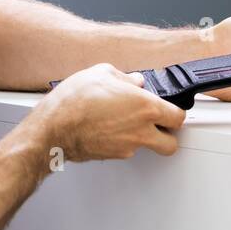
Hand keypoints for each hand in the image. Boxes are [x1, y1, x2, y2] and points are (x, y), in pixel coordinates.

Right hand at [38, 62, 186, 158]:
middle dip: (169, 135)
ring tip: (127, 122)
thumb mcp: (103, 73)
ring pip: (147, 148)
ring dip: (144, 138)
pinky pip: (126, 150)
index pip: (178, 117)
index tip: (170, 108)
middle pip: (171, 144)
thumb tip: (135, 81)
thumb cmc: (75, 101)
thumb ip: (126, 78)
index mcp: (145, 107)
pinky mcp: (112, 156)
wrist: (52, 129)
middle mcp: (141, 131)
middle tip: (160, 124)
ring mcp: (127, 147)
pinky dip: (122, 141)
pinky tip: (108, 128)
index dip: (176, 112)